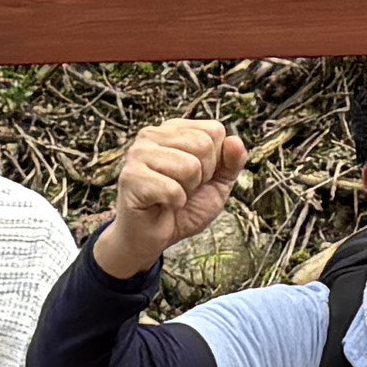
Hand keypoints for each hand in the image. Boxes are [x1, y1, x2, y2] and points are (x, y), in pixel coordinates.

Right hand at [97, 117, 248, 278]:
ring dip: (187, 190)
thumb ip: (231, 162)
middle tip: (183, 188)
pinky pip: (173, 189)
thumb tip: (235, 141)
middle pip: (203, 145)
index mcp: (173, 129)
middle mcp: (152, 135)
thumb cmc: (183, 207)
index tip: (197, 176)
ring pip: (189, 166)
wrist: (152, 237)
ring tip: (171, 195)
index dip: (216, 161)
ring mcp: (138, 154)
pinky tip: (161, 204)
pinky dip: (175, 203)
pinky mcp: (130, 177)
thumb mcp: (217, 185)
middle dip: (202, 176)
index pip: (214, 130)